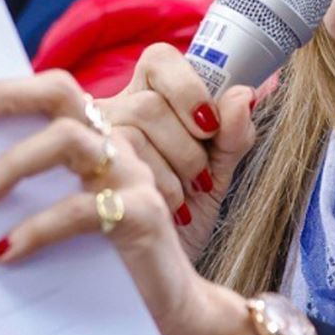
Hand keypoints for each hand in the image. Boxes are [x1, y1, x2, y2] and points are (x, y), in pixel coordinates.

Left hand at [0, 69, 263, 334]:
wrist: (173, 313)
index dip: (4, 92)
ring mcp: (131, 176)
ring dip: (14, 162)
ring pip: (68, 139)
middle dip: (6, 96)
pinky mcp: (142, 214)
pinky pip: (80, 209)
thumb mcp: (61, 223)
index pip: (49, 93)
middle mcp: (113, 147)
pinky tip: (5, 252)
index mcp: (93, 142)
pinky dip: (37, 228)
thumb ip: (28, 197)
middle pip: (61, 93)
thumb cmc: (107, 266)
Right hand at [100, 43, 257, 257]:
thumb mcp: (217, 173)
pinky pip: (119, 161)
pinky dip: (157, 186)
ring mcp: (90, 142)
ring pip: (132, 128)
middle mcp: (110, 113)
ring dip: (172, 168)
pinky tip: (169, 209)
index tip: (211, 126)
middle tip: (200, 178)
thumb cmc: (184, 217)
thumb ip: (235, 132)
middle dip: (187, 144)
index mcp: (143, 98)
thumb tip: (252, 91)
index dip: (188, 85)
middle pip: (148, 101)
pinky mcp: (81, 174)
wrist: (164, 273)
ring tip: (182, 199)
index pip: (159, 60)